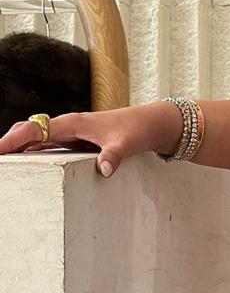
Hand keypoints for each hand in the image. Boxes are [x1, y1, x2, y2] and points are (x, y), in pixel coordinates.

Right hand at [0, 100, 183, 176]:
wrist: (151, 124)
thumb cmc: (137, 129)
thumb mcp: (126, 144)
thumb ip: (113, 155)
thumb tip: (104, 169)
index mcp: (73, 123)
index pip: (36, 130)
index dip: (15, 139)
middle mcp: (68, 127)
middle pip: (30, 132)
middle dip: (10, 143)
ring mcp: (72, 135)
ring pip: (38, 140)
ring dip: (20, 150)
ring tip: (6, 166)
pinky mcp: (78, 142)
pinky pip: (50, 147)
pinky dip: (35, 154)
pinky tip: (28, 166)